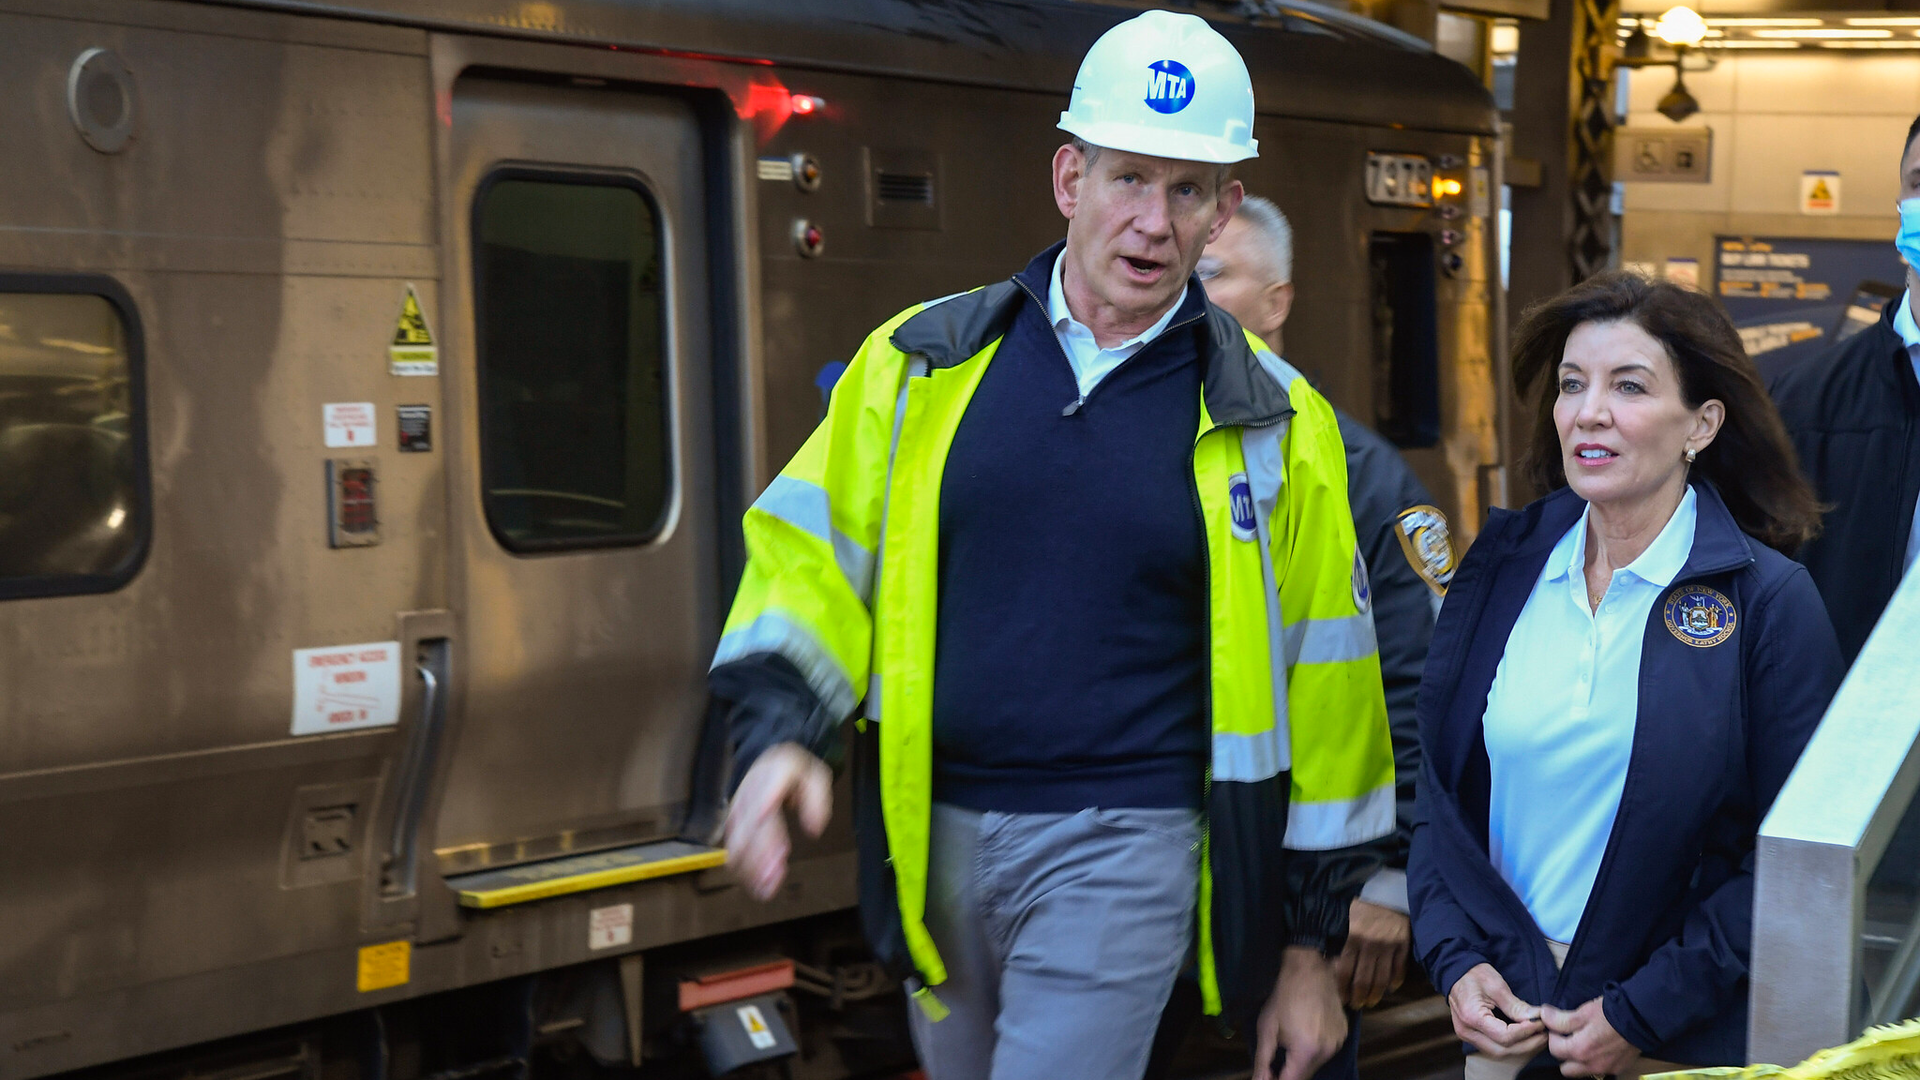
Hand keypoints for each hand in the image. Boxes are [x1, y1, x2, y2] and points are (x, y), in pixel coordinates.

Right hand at [722, 743, 831, 899]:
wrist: (768, 762)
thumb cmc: (794, 772)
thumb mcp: (816, 776)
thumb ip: (818, 800)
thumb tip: (814, 829)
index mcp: (775, 773)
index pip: (769, 788)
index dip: (764, 804)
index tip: (761, 820)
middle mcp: (751, 791)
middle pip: (753, 823)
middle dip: (761, 851)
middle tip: (773, 875)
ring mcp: (739, 808)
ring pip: (739, 840)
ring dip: (751, 866)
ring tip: (766, 888)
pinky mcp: (734, 824)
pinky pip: (735, 848)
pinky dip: (745, 869)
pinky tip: (757, 885)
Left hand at [1253, 946, 1349, 1079]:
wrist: (1309, 971)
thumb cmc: (1283, 997)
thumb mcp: (1267, 1029)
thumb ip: (1263, 1060)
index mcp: (1307, 1051)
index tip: (1267, 1075)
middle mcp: (1327, 1051)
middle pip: (1306, 1075)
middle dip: (1289, 1073)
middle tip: (1274, 1063)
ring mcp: (1339, 1043)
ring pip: (1316, 1064)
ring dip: (1302, 1062)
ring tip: (1289, 1044)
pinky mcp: (1344, 1034)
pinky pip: (1326, 1051)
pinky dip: (1314, 1050)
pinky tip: (1304, 1034)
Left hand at [1332, 899, 1410, 1008]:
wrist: (1386, 891)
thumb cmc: (1360, 905)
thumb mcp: (1343, 918)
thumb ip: (1337, 938)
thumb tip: (1326, 959)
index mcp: (1353, 938)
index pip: (1345, 971)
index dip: (1343, 988)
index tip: (1342, 999)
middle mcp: (1371, 945)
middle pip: (1364, 979)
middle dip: (1359, 996)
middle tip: (1356, 1006)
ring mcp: (1389, 946)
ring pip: (1382, 978)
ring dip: (1376, 994)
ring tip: (1371, 1002)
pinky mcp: (1404, 944)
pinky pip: (1400, 968)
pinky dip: (1396, 981)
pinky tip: (1390, 988)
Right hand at [1447, 963, 1545, 1059]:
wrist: (1455, 972)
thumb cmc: (1474, 975)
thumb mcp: (1497, 986)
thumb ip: (1516, 1006)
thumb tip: (1536, 1018)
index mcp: (1471, 1017)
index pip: (1505, 1036)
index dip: (1526, 1032)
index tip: (1541, 1023)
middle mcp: (1467, 1031)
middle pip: (1502, 1050)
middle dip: (1528, 1045)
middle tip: (1545, 1034)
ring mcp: (1467, 1036)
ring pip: (1499, 1053)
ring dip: (1521, 1048)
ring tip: (1538, 1037)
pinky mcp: (1471, 1036)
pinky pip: (1494, 1048)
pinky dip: (1511, 1046)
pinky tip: (1525, 1039)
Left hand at [1541, 997, 1639, 1077]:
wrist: (1641, 1017)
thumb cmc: (1610, 1013)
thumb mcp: (1582, 1013)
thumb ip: (1560, 1019)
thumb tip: (1543, 1016)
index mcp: (1580, 1051)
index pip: (1554, 1050)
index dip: (1554, 1036)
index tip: (1559, 1026)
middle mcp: (1592, 1065)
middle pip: (1566, 1068)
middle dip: (1564, 1054)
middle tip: (1569, 1038)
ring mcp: (1606, 1069)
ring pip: (1582, 1071)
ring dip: (1579, 1061)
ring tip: (1584, 1043)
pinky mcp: (1618, 1068)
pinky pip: (1599, 1070)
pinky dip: (1595, 1062)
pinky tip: (1599, 1048)